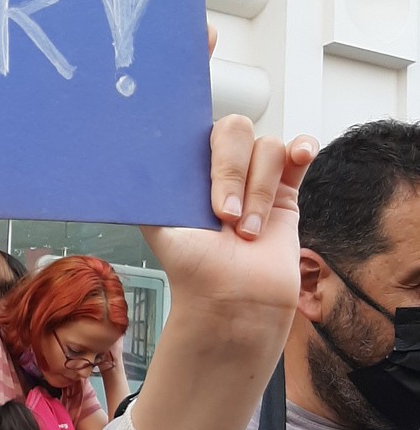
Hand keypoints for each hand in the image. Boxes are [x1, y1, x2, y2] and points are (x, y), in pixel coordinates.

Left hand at [142, 117, 316, 330]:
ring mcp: (254, 178)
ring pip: (268, 149)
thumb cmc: (193, 268)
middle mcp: (219, 169)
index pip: (195, 128)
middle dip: (231, 172)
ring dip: (258, 192)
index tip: (200, 170)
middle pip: (234, 131)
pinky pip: (298, 152)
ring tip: (247, 231)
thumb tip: (126, 155)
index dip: (200, 140)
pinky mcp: (285, 192)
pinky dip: (302, 147)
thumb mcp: (157, 224)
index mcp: (186, 170)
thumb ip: (147, 187)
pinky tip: (300, 155)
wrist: (232, 301)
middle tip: (224, 214)